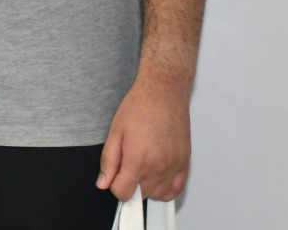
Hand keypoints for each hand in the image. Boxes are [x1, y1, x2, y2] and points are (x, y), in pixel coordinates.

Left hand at [96, 73, 191, 200]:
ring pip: (158, 195)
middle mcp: (158, 167)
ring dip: (147, 187)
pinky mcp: (185, 162)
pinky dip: (165, 189)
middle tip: (127, 164)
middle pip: (140, 195)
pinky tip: (157, 177)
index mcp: (138, 160)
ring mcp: (174, 166)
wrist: (163, 92)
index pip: (124, 193)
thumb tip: (103, 183)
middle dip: (130, 184)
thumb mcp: (115, 132)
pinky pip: (176, 190)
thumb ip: (109, 161)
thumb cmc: (139, 106)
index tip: (115, 175)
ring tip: (142, 167)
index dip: (114, 185)